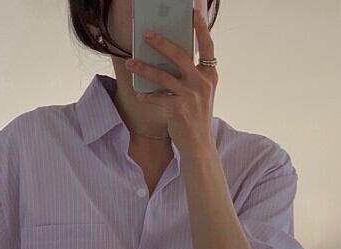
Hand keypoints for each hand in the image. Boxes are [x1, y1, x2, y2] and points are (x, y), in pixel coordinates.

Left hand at [124, 6, 217, 154]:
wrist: (198, 144)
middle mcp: (202, 83)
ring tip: (130, 62)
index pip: (207, 46)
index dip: (200, 28)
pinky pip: (156, 98)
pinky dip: (146, 96)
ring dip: (143, 68)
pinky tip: (139, 94)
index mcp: (210, 75)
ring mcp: (190, 96)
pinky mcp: (178, 109)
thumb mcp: (200, 92)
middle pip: (179, 56)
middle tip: (146, 34)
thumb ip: (191, 75)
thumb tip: (168, 57)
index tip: (193, 12)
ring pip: (162, 76)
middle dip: (161, 43)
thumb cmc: (196, 116)